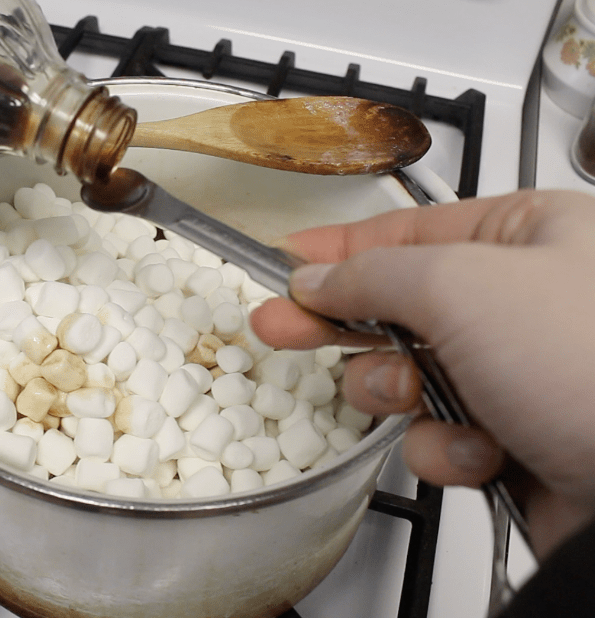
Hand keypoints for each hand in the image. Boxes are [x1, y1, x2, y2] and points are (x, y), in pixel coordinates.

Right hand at [249, 189, 594, 559]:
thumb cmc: (590, 366)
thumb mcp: (461, 286)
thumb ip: (371, 274)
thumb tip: (317, 279)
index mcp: (533, 235)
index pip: (410, 231)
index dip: (339, 247)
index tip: (286, 261)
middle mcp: (528, 300)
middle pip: (399, 303)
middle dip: (341, 323)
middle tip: (279, 327)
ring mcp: (521, 373)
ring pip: (410, 376)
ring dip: (398, 392)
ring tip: (412, 396)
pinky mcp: (515, 437)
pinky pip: (440, 434)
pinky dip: (447, 447)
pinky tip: (481, 449)